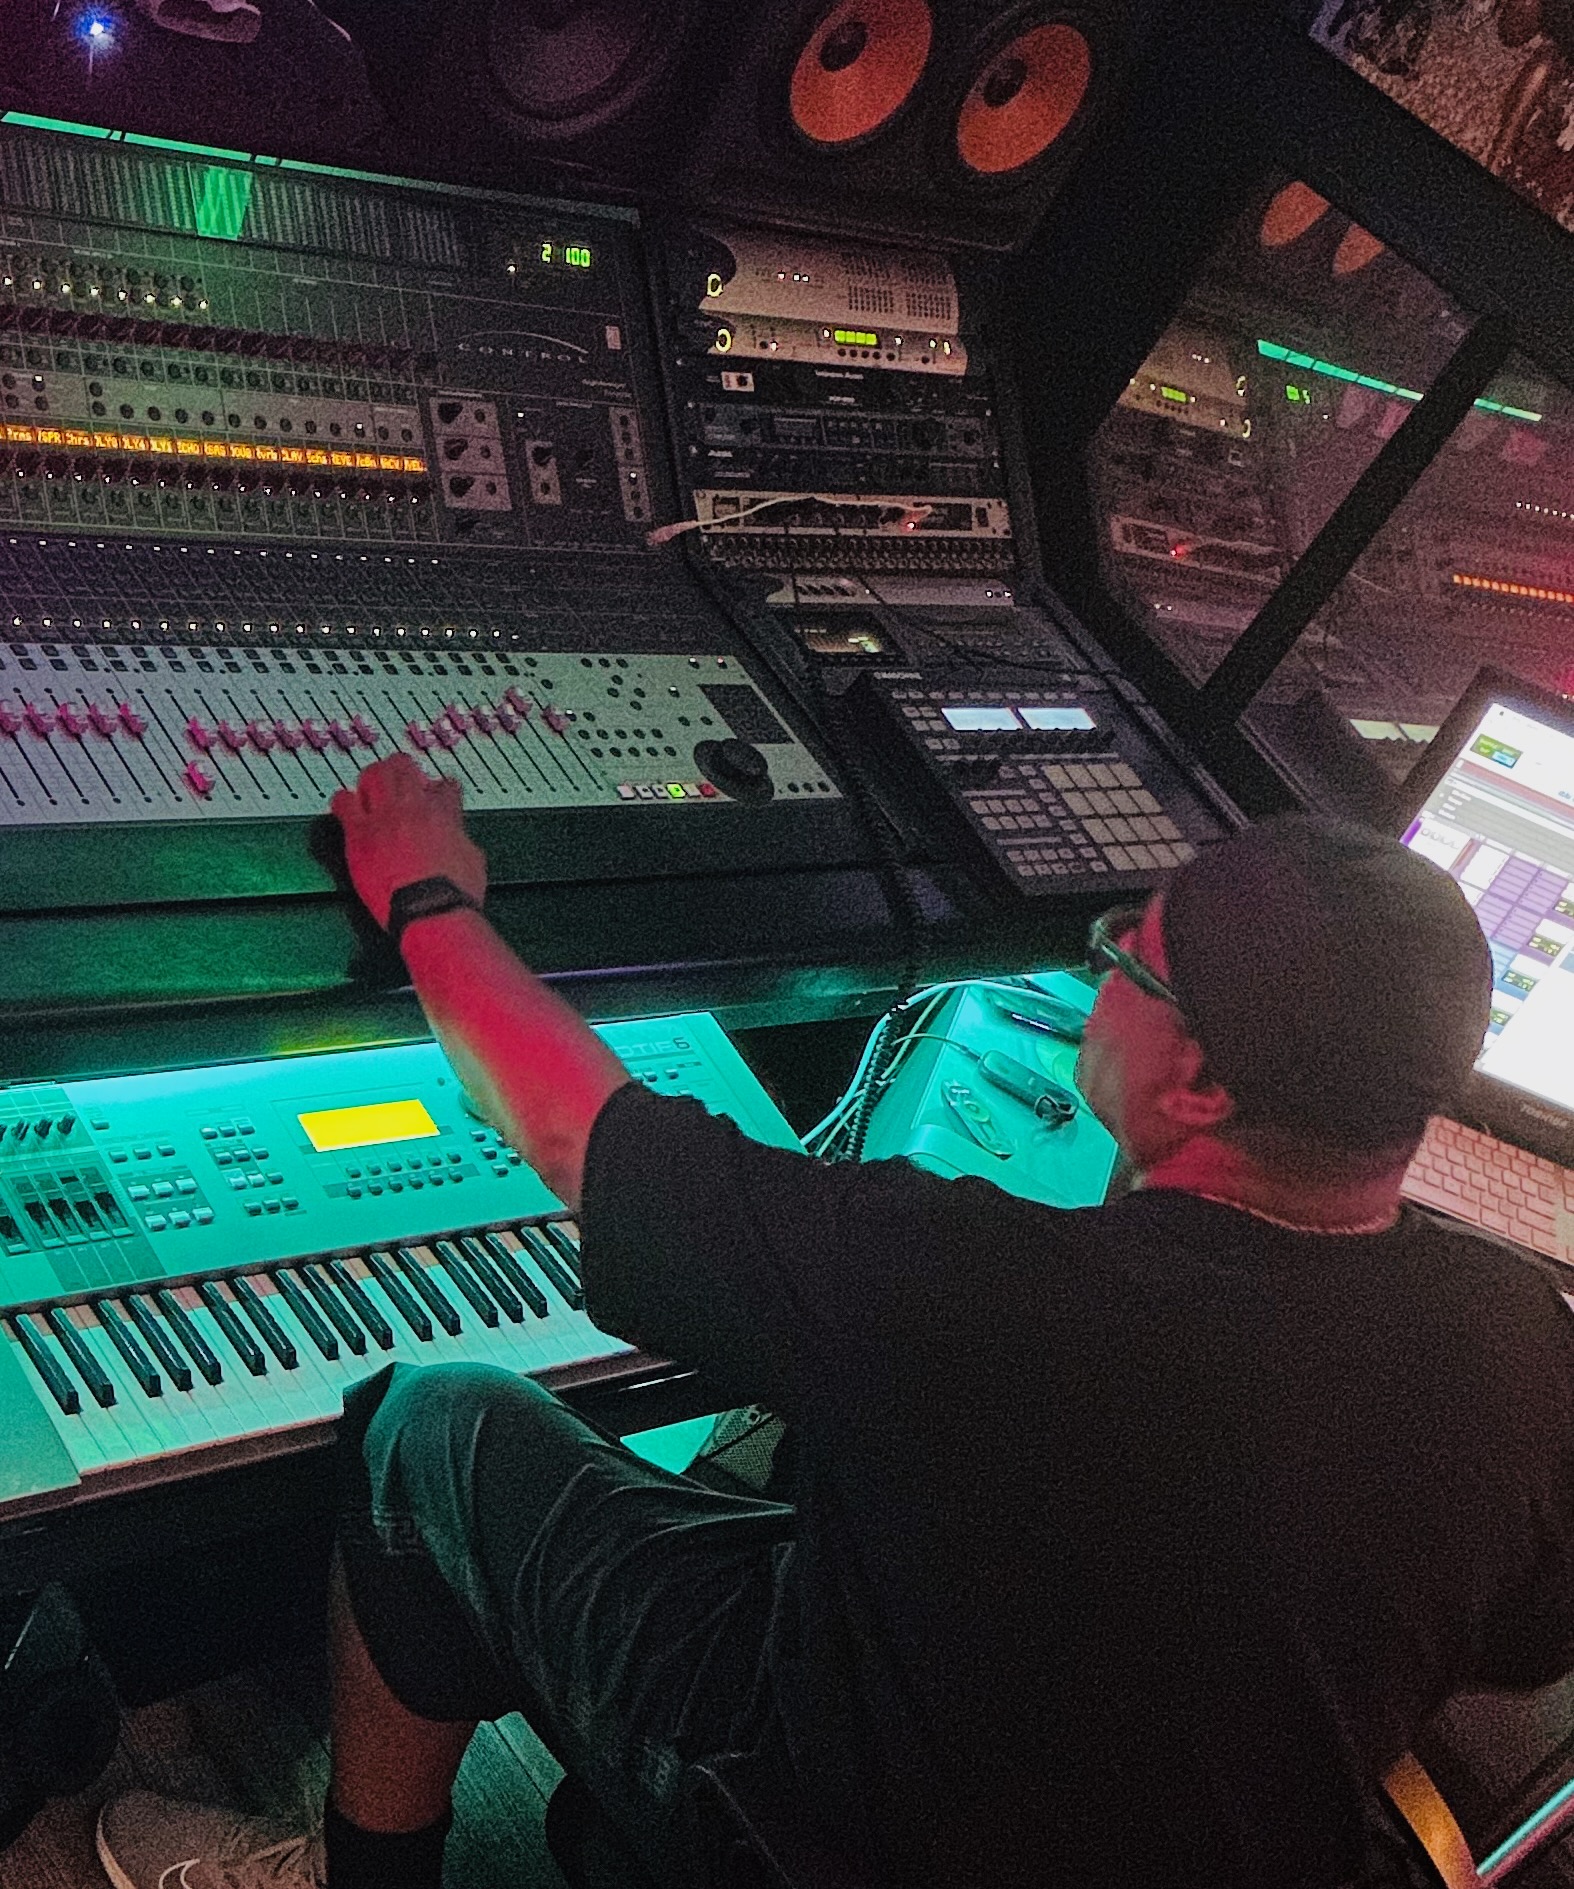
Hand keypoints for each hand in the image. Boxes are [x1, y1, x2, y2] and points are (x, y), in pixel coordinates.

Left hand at [331, 753, 486, 930]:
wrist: (429, 909)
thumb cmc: (453, 893)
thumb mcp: (473, 859)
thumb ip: (461, 840)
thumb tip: (461, 841)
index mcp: (444, 812)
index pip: (444, 785)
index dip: (441, 787)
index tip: (438, 793)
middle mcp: (413, 808)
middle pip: (404, 767)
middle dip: (403, 769)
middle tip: (401, 776)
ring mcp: (384, 819)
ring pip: (373, 775)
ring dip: (374, 777)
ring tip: (373, 783)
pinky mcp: (360, 835)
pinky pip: (344, 803)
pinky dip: (344, 800)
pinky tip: (346, 804)